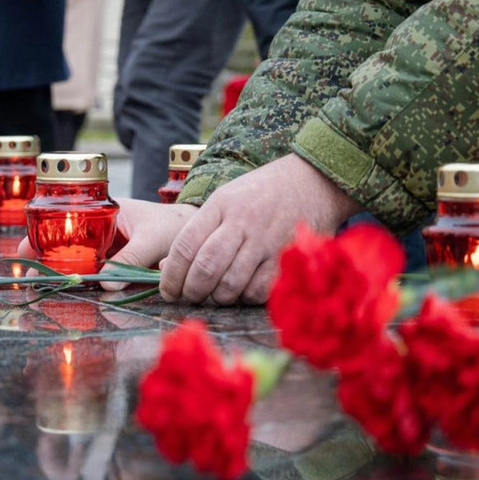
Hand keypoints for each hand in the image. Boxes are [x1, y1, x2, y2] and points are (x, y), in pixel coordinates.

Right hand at [17, 198, 196, 288]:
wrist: (200, 236)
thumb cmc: (176, 226)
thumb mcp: (153, 239)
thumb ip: (131, 260)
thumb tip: (105, 285)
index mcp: (107, 213)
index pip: (68, 221)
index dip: (44, 235)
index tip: (26, 249)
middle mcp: (104, 230)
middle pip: (68, 244)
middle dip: (48, 257)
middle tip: (31, 273)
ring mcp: (111, 249)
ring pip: (81, 262)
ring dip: (65, 272)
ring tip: (43, 284)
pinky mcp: (120, 266)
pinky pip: (98, 275)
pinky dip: (86, 282)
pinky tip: (73, 291)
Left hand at [159, 154, 362, 305]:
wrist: (312, 181)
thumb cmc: (260, 194)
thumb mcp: (224, 200)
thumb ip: (198, 230)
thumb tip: (166, 265)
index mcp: (220, 206)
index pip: (185, 246)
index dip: (171, 275)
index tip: (167, 290)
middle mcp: (242, 223)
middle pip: (206, 268)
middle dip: (191, 291)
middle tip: (189, 297)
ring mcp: (266, 242)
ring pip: (231, 285)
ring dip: (218, 298)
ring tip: (215, 295)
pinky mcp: (287, 258)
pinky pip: (259, 291)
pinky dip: (246, 298)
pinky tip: (243, 290)